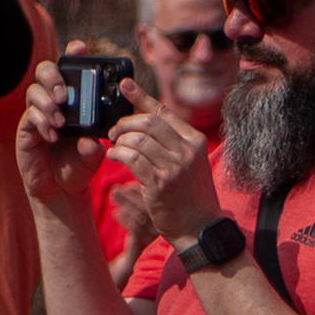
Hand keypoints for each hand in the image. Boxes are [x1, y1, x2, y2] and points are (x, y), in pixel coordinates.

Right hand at [14, 61, 111, 210]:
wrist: (61, 189)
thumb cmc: (79, 165)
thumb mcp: (93, 156)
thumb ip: (94, 147)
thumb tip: (90, 141)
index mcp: (73, 98)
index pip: (70, 69)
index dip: (73, 54)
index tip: (79, 47)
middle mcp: (53, 100)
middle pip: (45, 71)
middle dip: (53, 76)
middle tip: (63, 94)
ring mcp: (37, 112)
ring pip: (34, 91)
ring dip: (47, 103)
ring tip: (61, 121)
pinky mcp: (26, 128)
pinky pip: (30, 115)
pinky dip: (42, 122)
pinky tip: (53, 135)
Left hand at [114, 95, 220, 244]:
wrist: (200, 229)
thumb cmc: (192, 197)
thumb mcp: (191, 164)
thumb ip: (174, 144)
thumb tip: (147, 123)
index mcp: (195, 141)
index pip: (164, 113)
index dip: (141, 97)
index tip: (125, 85)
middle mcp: (186, 151)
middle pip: (148, 122)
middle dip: (126, 123)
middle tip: (114, 131)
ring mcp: (174, 167)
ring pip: (138, 139)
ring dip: (120, 140)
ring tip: (114, 146)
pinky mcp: (159, 184)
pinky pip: (132, 159)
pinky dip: (118, 154)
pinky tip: (114, 156)